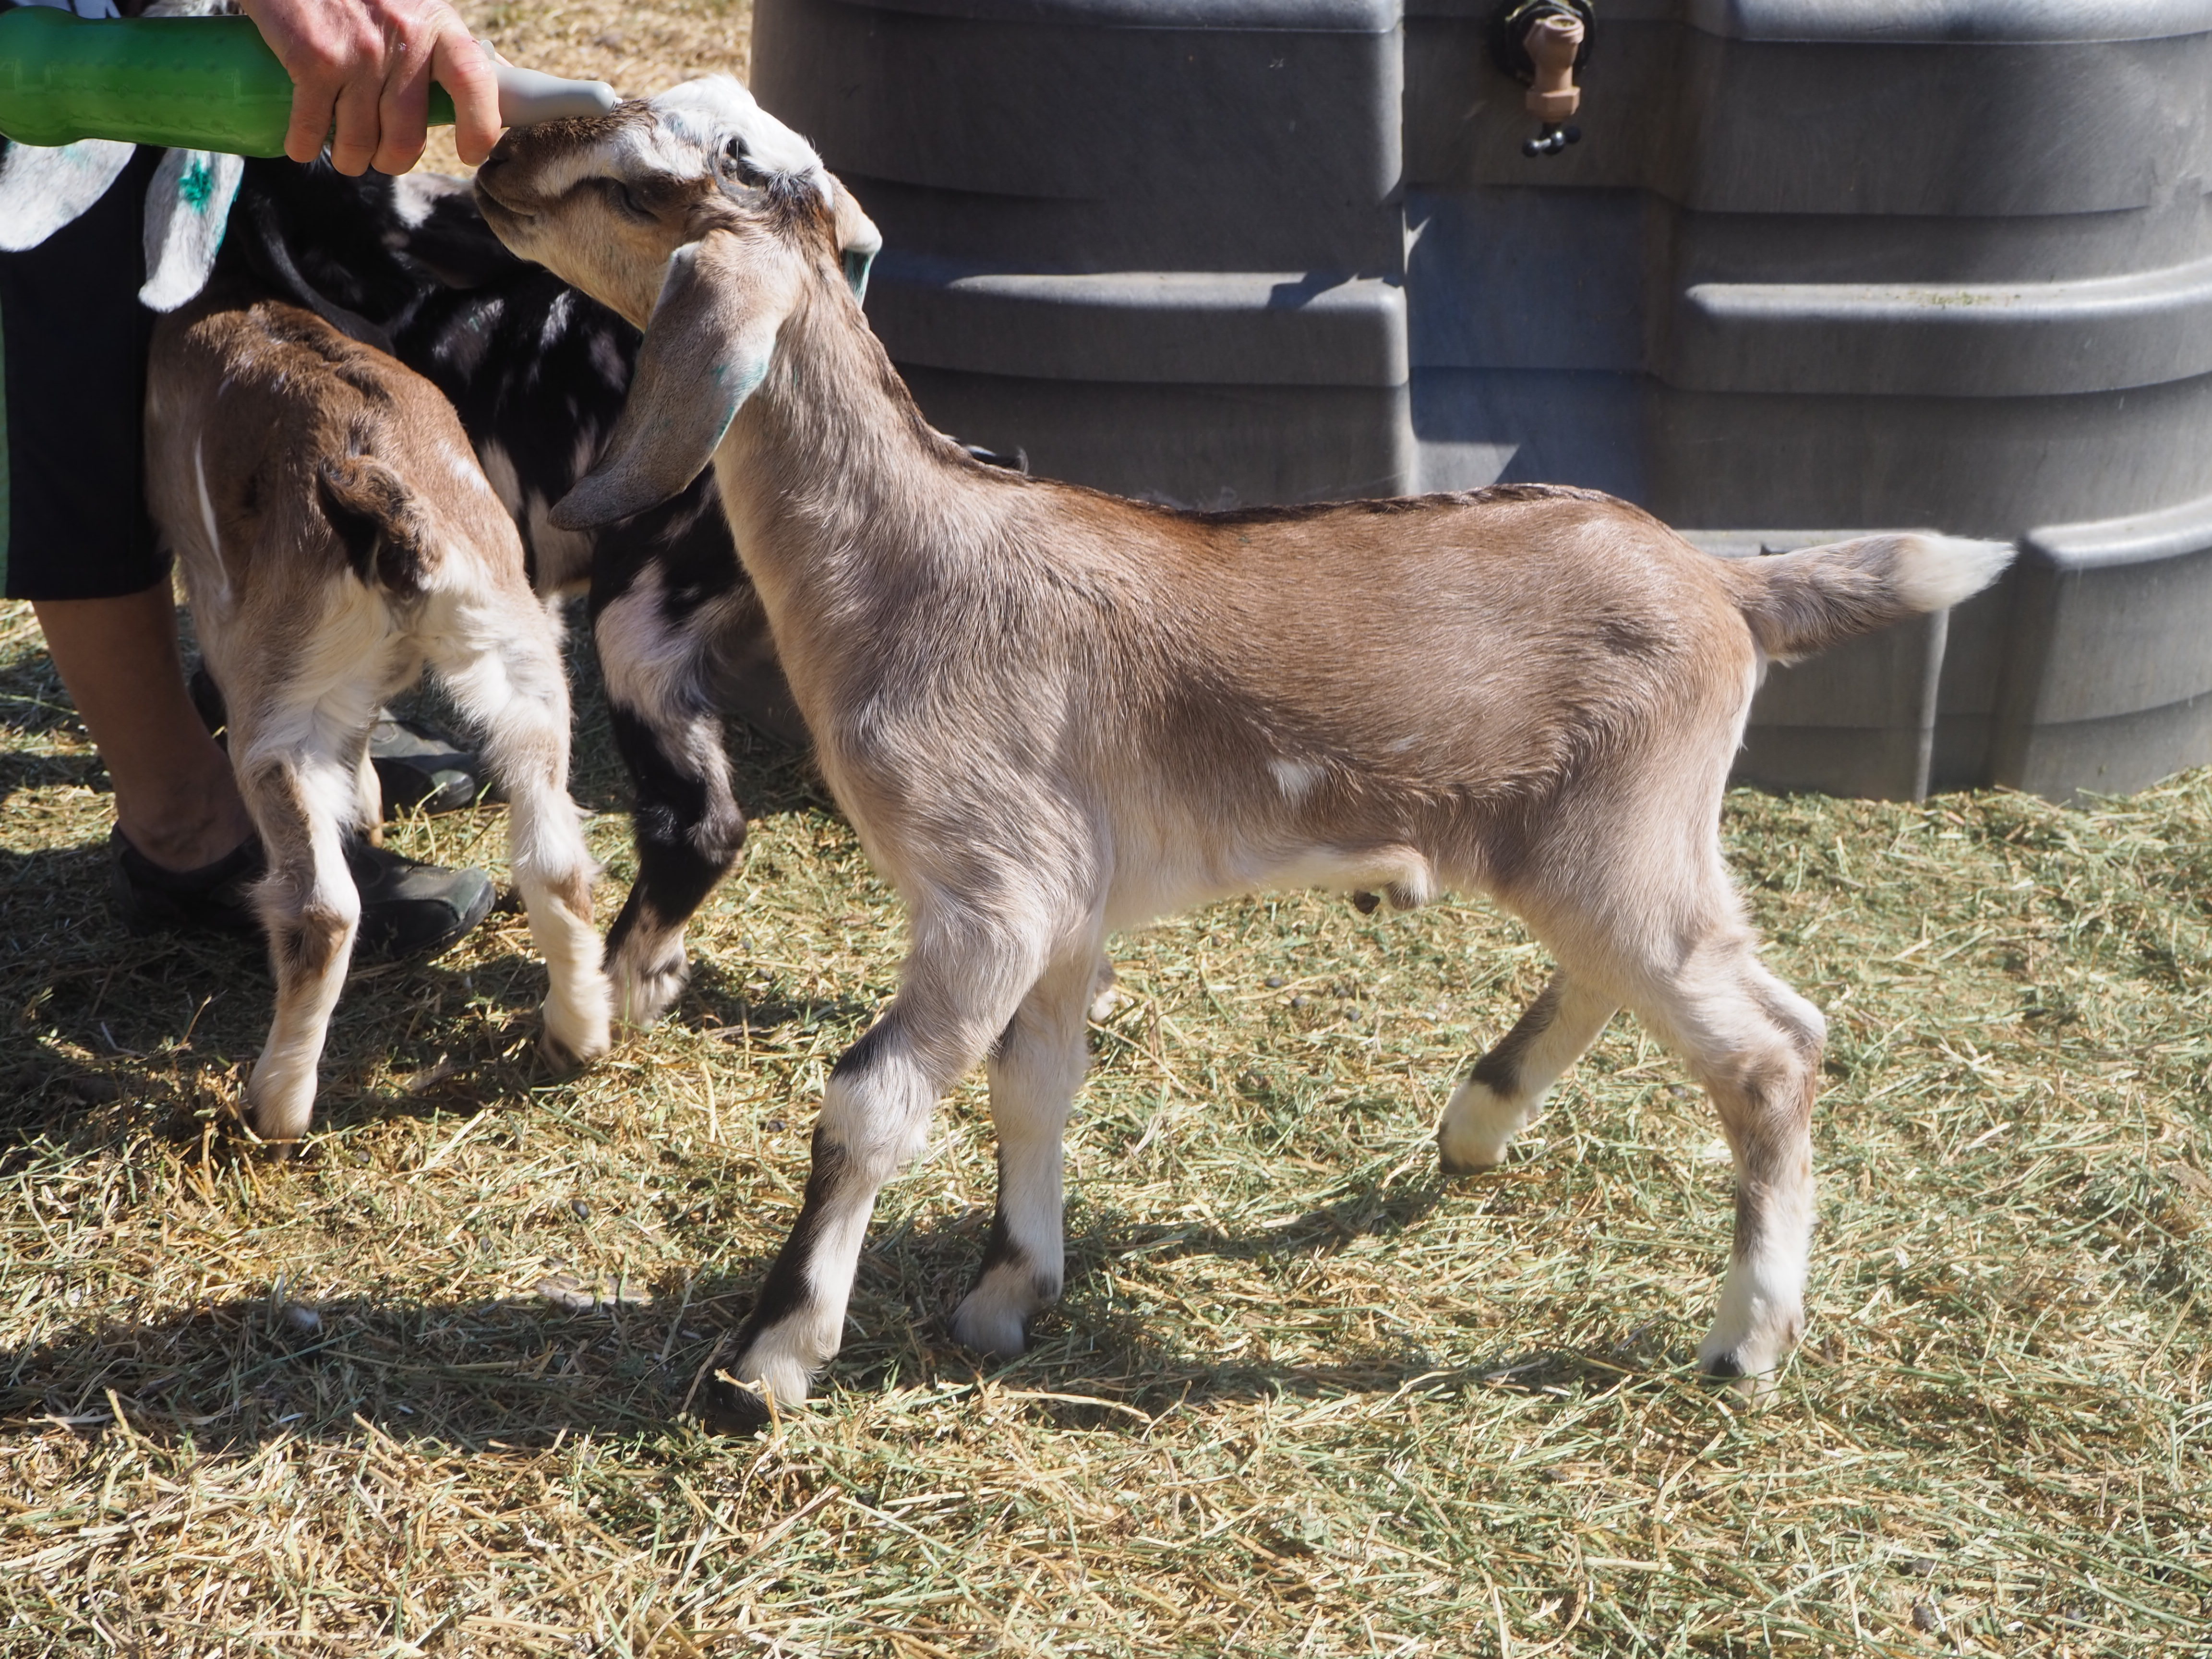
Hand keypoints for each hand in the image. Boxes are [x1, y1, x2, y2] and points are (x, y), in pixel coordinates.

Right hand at [240, 0, 502, 174]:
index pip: (473, 83)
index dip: (479, 128)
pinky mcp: (312, 59)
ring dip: (350, 159)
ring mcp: (356, 52)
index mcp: (437, 26)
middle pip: (407, 138)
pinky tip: (303, 142)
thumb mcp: (417, 11)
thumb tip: (508, 83)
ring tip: (344, 150)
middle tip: (382, 155)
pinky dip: (304, 145)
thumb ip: (455, 49)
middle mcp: (401, 40)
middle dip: (392, 161)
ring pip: (359, 143)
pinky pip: (311, 128)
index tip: (470, 153)